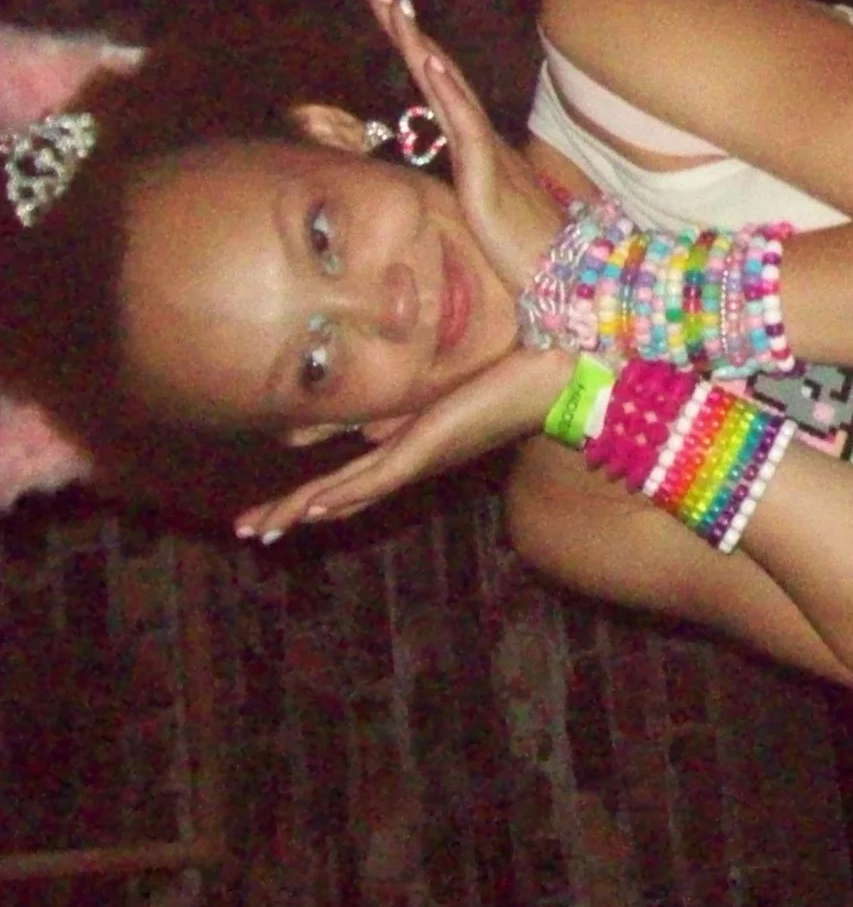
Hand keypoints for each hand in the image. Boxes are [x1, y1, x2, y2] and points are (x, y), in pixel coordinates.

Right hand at [234, 344, 576, 542]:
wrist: (552, 376)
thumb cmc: (509, 378)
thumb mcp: (438, 399)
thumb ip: (401, 416)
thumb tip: (366, 430)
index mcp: (414, 449)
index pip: (351, 479)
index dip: (311, 495)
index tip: (274, 510)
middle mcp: (412, 462)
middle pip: (339, 495)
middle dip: (291, 512)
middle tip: (247, 530)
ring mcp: (418, 458)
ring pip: (349, 494)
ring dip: (302, 510)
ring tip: (260, 528)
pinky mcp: (427, 446)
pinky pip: (378, 475)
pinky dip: (342, 492)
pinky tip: (310, 507)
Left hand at [370, 0, 565, 294]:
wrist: (567, 278)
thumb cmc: (531, 252)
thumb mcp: (487, 211)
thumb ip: (476, 184)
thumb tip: (464, 171)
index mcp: (479, 148)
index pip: (442, 91)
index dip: (419, 53)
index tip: (394, 17)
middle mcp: (482, 142)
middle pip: (441, 79)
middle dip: (410, 36)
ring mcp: (486, 156)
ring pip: (449, 93)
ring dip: (423, 50)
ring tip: (399, 14)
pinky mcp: (487, 178)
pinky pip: (466, 128)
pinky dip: (449, 93)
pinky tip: (432, 64)